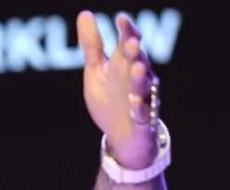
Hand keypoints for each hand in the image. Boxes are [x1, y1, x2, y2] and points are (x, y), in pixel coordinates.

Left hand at [77, 11, 159, 168]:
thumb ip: (93, 46)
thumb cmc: (110, 99)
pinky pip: (144, 113)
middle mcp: (137, 77)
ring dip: (141, 77)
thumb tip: (85, 13)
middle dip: (136, 52)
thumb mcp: (96, 71)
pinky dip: (140, 109)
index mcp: (125, 63)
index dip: (127, 30)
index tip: (120, 19)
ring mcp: (142, 98)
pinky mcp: (144, 119)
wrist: (121, 135)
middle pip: (139, 61)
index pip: (128, 42)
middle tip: (131, 42)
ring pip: (144, 85)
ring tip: (137, 68)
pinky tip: (134, 105)